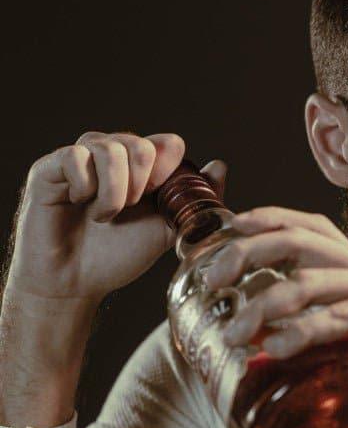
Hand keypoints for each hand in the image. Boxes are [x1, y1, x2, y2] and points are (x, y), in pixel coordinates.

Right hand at [6, 131, 226, 306]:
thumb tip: (218, 167)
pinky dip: (86, 186)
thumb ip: (192, 202)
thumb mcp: (165, 231)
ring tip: (107, 216)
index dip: (170, 170)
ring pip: (109, 148)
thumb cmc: (117, 256)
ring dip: (115, 190)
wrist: (76, 284)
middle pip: (141, 144)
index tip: (161, 198)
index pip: (167, 144)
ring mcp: (79, 159)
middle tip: (130, 209)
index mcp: (140, 169)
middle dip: (143, 182)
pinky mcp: (49, 168)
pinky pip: (75, 157)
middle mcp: (110, 157)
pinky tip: (83, 206)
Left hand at [203, 207, 347, 427]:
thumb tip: (262, 359)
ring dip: (263, 304)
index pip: (307, 228)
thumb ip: (316, 349)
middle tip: (211, 280)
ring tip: (233, 332)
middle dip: (246, 252)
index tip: (219, 240)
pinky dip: (304, 331)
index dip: (261, 223)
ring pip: (312, 279)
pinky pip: (343, 315)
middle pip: (300, 240)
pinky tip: (274, 348)